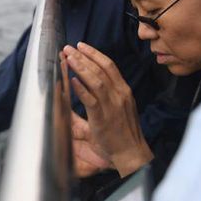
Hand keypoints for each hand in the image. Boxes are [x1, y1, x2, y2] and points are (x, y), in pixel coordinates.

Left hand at [63, 42, 152, 176]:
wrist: (132, 154)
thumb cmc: (122, 134)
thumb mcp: (115, 110)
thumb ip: (100, 98)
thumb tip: (80, 87)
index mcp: (123, 91)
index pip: (109, 66)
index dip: (94, 54)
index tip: (81, 46)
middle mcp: (120, 95)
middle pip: (102, 68)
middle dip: (84, 56)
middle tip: (68, 48)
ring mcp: (113, 106)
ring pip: (96, 80)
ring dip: (81, 67)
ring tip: (68, 58)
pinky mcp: (103, 119)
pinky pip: (92, 100)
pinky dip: (81, 89)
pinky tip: (72, 80)